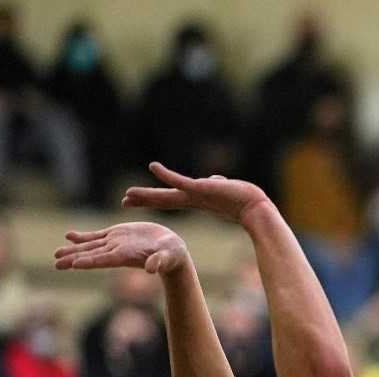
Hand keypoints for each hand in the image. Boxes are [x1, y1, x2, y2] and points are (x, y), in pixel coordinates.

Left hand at [54, 222, 188, 274]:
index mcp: (126, 256)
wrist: (172, 250)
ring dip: (73, 249)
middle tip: (56, 263)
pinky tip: (69, 236)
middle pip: (91, 255)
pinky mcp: (117, 235)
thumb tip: (152, 269)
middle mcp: (117, 252)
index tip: (73, 265)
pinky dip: (82, 237)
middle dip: (73, 259)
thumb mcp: (168, 256)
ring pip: (89, 247)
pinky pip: (96, 236)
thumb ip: (159, 262)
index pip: (104, 260)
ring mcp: (115, 244)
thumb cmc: (173, 255)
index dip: (89, 261)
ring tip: (57, 253)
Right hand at [122, 162, 269, 224]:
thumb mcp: (223, 188)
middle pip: (163, 199)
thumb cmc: (243, 200)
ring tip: (130, 195)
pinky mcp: (201, 189)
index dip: (152, 200)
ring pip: (167, 195)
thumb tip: (213, 180)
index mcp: (195, 200)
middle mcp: (192, 198)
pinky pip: (181, 181)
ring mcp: (195, 194)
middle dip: (144, 200)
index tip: (135, 201)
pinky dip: (167, 175)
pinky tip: (153, 167)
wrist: (254, 207)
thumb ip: (214, 183)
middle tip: (124, 202)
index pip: (169, 200)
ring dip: (148, 195)